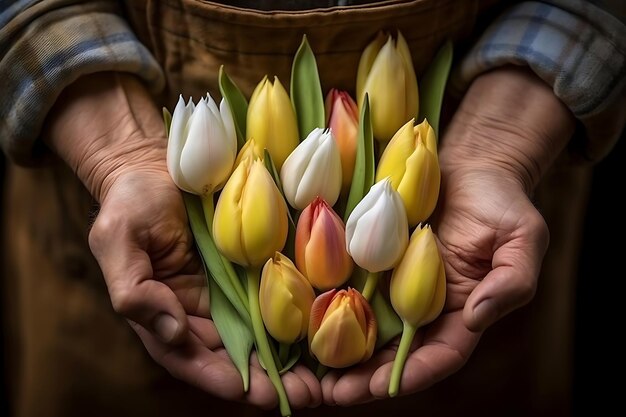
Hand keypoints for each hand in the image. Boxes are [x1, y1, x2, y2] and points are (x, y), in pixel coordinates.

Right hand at [43, 72, 321, 409]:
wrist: (155, 165)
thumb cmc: (131, 202)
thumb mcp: (119, 240)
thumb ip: (135, 289)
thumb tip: (174, 331)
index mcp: (165, 315)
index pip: (193, 359)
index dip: (223, 379)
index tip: (254, 392)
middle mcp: (201, 313)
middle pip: (237, 357)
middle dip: (271, 381)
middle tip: (308, 396)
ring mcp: (230, 292)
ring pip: (263, 335)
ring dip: (293, 360)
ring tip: (326, 379)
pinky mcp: (253, 269)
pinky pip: (277, 297)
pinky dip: (299, 318)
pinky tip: (326, 330)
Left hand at [321, 66, 574, 404]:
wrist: (471, 162)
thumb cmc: (501, 199)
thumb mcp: (523, 238)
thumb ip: (511, 281)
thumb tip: (476, 317)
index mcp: (462, 308)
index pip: (439, 355)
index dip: (409, 375)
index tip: (376, 389)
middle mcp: (425, 303)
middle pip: (394, 351)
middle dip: (364, 377)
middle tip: (331, 393)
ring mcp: (397, 281)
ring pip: (367, 326)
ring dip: (340, 351)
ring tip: (309, 370)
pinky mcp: (374, 256)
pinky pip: (351, 284)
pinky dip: (329, 304)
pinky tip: (301, 316)